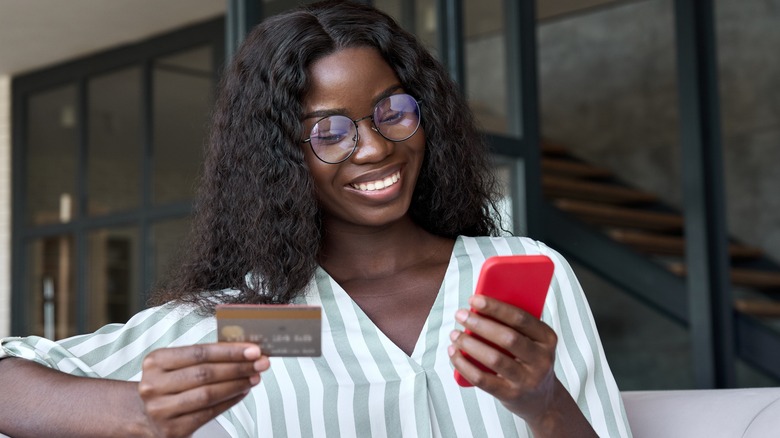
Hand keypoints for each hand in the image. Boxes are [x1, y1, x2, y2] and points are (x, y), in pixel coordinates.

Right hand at [138, 342, 269, 436]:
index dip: (229, 351)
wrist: (149, 415)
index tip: (253, 350)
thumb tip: (244, 350)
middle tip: (260, 363)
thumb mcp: (178, 365)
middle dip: (238, 367)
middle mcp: (153, 385)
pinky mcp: (172, 429)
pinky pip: (208, 413)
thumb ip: (206, 356)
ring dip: (237, 384)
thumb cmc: (171, 385)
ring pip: (208, 394)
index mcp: (155, 361)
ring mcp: (160, 409)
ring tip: (254, 378)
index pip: (199, 352)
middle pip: (205, 373)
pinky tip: (242, 392)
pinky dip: (229, 401)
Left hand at [448, 294, 557, 420]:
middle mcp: (541, 359)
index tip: (474, 299)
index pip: (520, 318)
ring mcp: (527, 380)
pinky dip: (464, 365)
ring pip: (494, 359)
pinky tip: (454, 354)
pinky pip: (483, 379)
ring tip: (455, 334)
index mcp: (547, 338)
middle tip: (460, 314)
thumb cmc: (529, 360)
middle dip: (479, 324)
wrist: (542, 399)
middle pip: (507, 338)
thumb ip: (513, 326)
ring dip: (469, 344)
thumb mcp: (532, 341)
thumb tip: (478, 308)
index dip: (495, 307)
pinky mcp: (511, 395)